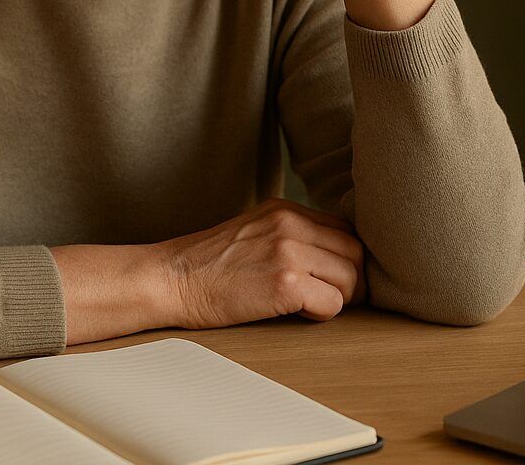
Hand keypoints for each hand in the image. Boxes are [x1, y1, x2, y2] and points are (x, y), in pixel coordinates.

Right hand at [155, 197, 366, 329]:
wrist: (169, 279)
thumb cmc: (206, 266)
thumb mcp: (252, 232)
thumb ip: (290, 235)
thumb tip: (332, 257)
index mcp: (284, 209)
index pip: (345, 229)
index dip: (344, 258)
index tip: (330, 278)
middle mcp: (291, 223)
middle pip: (356, 252)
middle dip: (350, 281)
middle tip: (328, 298)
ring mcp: (289, 251)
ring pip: (350, 279)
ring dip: (337, 299)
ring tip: (307, 305)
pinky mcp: (286, 283)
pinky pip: (332, 304)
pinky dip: (320, 315)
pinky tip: (293, 313)